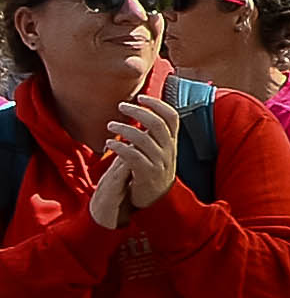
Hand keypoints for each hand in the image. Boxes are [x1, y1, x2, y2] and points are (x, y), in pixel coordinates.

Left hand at [104, 87, 178, 212]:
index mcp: (171, 143)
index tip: (141, 96)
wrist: (156, 200)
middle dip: (138, 111)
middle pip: (157, 124)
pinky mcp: (147, 174)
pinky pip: (133, 156)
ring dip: (124, 128)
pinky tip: (108, 143)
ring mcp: (159, 163)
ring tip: (110, 124)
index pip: (172, 117)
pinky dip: (119, 146)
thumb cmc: (151, 171)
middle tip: (121, 105)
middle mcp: (169, 151)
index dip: (158, 104)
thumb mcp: (158, 151)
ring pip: (143, 139)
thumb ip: (153, 134)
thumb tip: (143, 112)